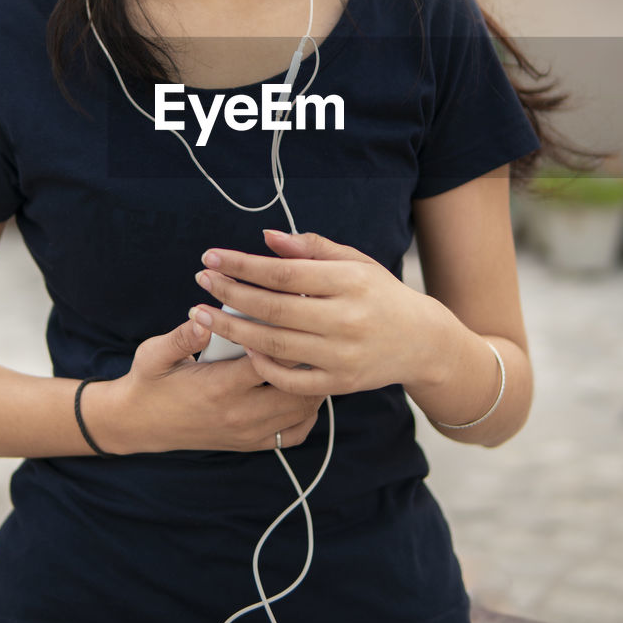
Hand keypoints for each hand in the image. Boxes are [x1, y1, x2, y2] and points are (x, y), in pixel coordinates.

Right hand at [99, 313, 323, 453]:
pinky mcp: (250, 444)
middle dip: (309, 360)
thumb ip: (182, 336)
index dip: (284, 339)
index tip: (290, 318)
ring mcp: (248, 433)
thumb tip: (202, 316)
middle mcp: (239, 414)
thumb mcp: (155, 353)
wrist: (139, 424)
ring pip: (302, 410)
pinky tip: (301, 390)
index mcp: (218, 387)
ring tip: (312, 356)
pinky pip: (294, 433)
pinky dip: (306, 413)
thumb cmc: (150, 382)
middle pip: (297, 387)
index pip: (268, 361)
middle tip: (312, 333)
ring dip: (313, 383)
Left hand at [189, 229, 440, 397]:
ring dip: (233, 330)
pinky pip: (290, 380)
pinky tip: (241, 350)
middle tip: (200, 282)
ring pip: (275, 345)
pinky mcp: (340, 385)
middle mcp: (347, 320)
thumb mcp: (355, 262)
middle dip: (230, 294)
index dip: (242, 265)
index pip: (284, 273)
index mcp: (350, 283)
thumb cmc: (380, 294)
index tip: (211, 257)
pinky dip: (262, 366)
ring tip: (203, 314)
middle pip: (273, 309)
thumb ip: (310, 249)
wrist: (421, 342)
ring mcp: (343, 356)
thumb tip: (265, 238)